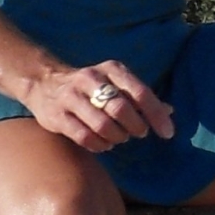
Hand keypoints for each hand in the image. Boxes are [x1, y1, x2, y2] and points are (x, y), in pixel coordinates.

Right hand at [22, 62, 174, 150]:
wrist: (44, 82)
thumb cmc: (91, 88)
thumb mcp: (117, 84)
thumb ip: (141, 98)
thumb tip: (170, 112)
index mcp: (111, 70)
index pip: (140, 92)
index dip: (156, 115)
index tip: (167, 133)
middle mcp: (90, 79)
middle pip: (121, 109)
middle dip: (136, 127)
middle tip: (139, 133)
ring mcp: (71, 97)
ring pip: (102, 125)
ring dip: (117, 137)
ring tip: (120, 138)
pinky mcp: (57, 116)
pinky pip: (84, 137)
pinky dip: (99, 145)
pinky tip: (103, 144)